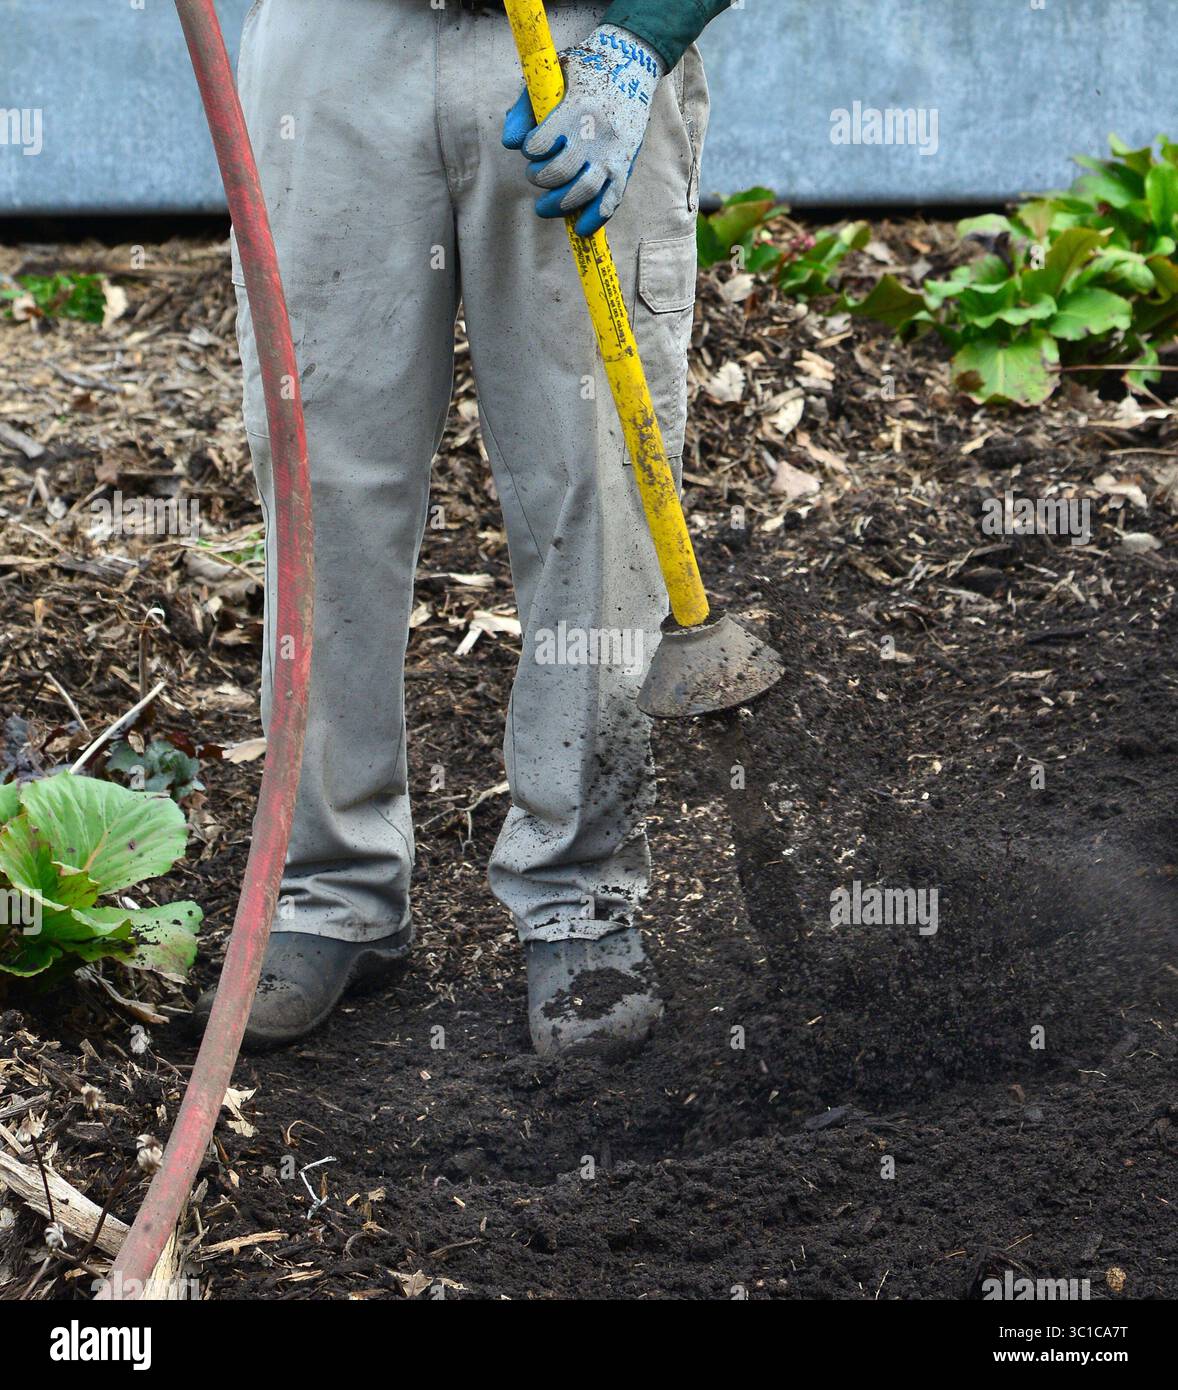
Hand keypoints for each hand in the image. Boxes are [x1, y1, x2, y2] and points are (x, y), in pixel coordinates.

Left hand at [503, 24, 666, 237]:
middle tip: (536, 175)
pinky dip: (593, 220)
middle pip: (559, 173)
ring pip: (582, 192)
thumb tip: (509, 145)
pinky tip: (580, 229)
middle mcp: (595, 134)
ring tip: (544, 206)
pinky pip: (610, 202)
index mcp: (576, 108)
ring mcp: (612, 153)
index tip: (530, 147)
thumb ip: (525, 108)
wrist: (632, 65)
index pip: (539, 145)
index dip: (529, 150)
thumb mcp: (552, 76)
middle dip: (539, 179)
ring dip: (557, 205)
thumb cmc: (582, 72)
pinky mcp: (625, 166)